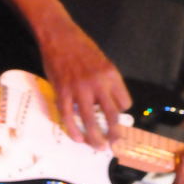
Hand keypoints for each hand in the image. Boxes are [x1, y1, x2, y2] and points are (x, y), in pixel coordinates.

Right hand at [39, 15, 131, 148]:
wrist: (59, 36)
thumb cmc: (81, 46)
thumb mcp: (102, 61)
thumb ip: (106, 81)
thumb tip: (108, 102)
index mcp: (111, 74)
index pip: (124, 102)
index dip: (121, 111)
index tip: (116, 116)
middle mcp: (98, 83)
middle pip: (112, 115)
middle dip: (115, 133)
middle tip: (116, 144)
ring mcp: (79, 89)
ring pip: (90, 121)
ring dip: (96, 138)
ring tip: (98, 147)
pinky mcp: (62, 92)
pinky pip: (68, 116)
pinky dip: (73, 130)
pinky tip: (78, 138)